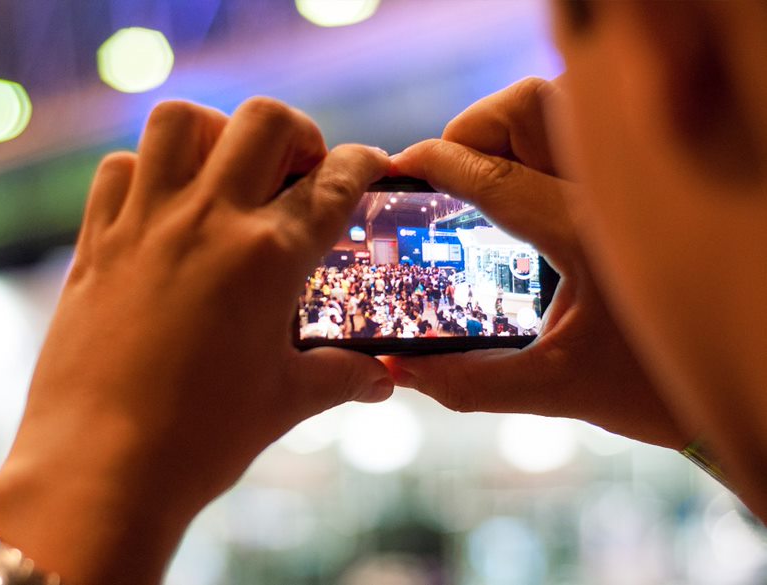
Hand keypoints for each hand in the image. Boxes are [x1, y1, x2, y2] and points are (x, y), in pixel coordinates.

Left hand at [0, 98, 392, 584]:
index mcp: (269, 256)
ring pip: (180, 121)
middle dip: (296, 134)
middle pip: (263, 121)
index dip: (365, 164)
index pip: (336, 180)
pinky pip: (120, 170)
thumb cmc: (202, 439)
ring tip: (228, 174)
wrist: (100, 470)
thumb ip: (342, 375)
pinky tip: (164, 210)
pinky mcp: (97, 243)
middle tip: (300, 175)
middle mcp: (209, 221)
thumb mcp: (286, 401)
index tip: (372, 167)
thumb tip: (382, 377)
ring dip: (216, 134)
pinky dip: (147, 172)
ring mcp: (146, 225)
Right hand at [385, 78, 692, 449]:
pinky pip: (582, 129)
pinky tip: (526, 185)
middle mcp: (610, 194)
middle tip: (448, 177)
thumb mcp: (559, 390)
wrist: (736, 386)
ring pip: (561, 105)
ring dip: (510, 129)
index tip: (400, 166)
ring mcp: (630, 183)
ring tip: (482, 175)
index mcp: (585, 236)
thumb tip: (401, 369)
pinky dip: (540, 140)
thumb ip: (470, 381)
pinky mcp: (639, 187)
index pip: (495, 177)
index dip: (438, 163)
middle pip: (529, 107)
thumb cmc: (658, 389)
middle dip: (472, 131)